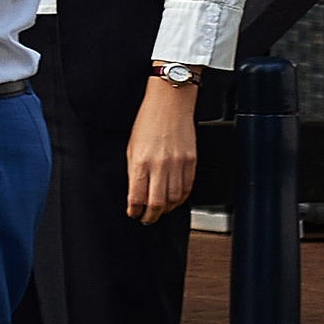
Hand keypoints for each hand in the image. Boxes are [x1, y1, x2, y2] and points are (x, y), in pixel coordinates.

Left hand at [126, 77, 197, 223]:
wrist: (170, 104)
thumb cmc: (147, 122)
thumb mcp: (131, 147)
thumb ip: (134, 171)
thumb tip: (135, 192)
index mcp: (141, 161)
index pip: (137, 196)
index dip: (134, 210)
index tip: (133, 213)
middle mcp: (160, 165)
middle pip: (157, 203)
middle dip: (151, 216)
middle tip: (147, 218)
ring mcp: (178, 164)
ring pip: (174, 199)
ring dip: (166, 209)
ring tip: (159, 210)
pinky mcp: (192, 161)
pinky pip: (188, 187)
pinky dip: (181, 198)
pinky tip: (174, 200)